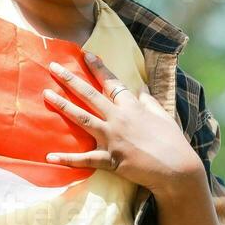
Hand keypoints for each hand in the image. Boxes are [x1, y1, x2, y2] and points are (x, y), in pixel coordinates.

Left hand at [43, 51, 206, 195]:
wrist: (177, 168)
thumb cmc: (172, 142)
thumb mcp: (163, 116)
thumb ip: (149, 101)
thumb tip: (141, 88)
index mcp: (132, 107)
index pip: (112, 82)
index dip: (98, 68)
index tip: (85, 55)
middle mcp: (119, 118)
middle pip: (90, 95)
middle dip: (70, 80)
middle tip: (53, 68)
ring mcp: (112, 138)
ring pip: (82, 119)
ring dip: (62, 106)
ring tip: (46, 95)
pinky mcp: (111, 159)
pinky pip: (85, 159)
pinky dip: (67, 159)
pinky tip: (49, 157)